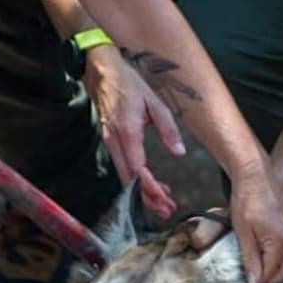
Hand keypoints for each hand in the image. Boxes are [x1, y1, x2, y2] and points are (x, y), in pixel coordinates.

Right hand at [83, 46, 183, 218]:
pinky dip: (137, 180)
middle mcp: (115, 141)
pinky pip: (124, 167)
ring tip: (163, 203)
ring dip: (143, 192)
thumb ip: (168, 129)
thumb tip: (179, 153)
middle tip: (167, 211)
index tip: (164, 200)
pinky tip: (151, 185)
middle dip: (148, 199)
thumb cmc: (129, 84)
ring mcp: (110, 143)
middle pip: (130, 180)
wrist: (102, 71)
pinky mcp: (110, 142)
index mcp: (127, 132)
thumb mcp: (155, 103)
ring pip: (126, 176)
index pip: (138, 170)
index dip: (150, 188)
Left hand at [229, 165, 282, 282]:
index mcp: (280, 239)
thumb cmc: (246, 200)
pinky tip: (268, 260)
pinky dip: (281, 260)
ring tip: (261, 277)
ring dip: (278, 272)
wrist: (255, 174)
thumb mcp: (243, 232)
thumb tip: (254, 282)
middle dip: (272, 282)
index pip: (271, 271)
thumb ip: (250, 258)